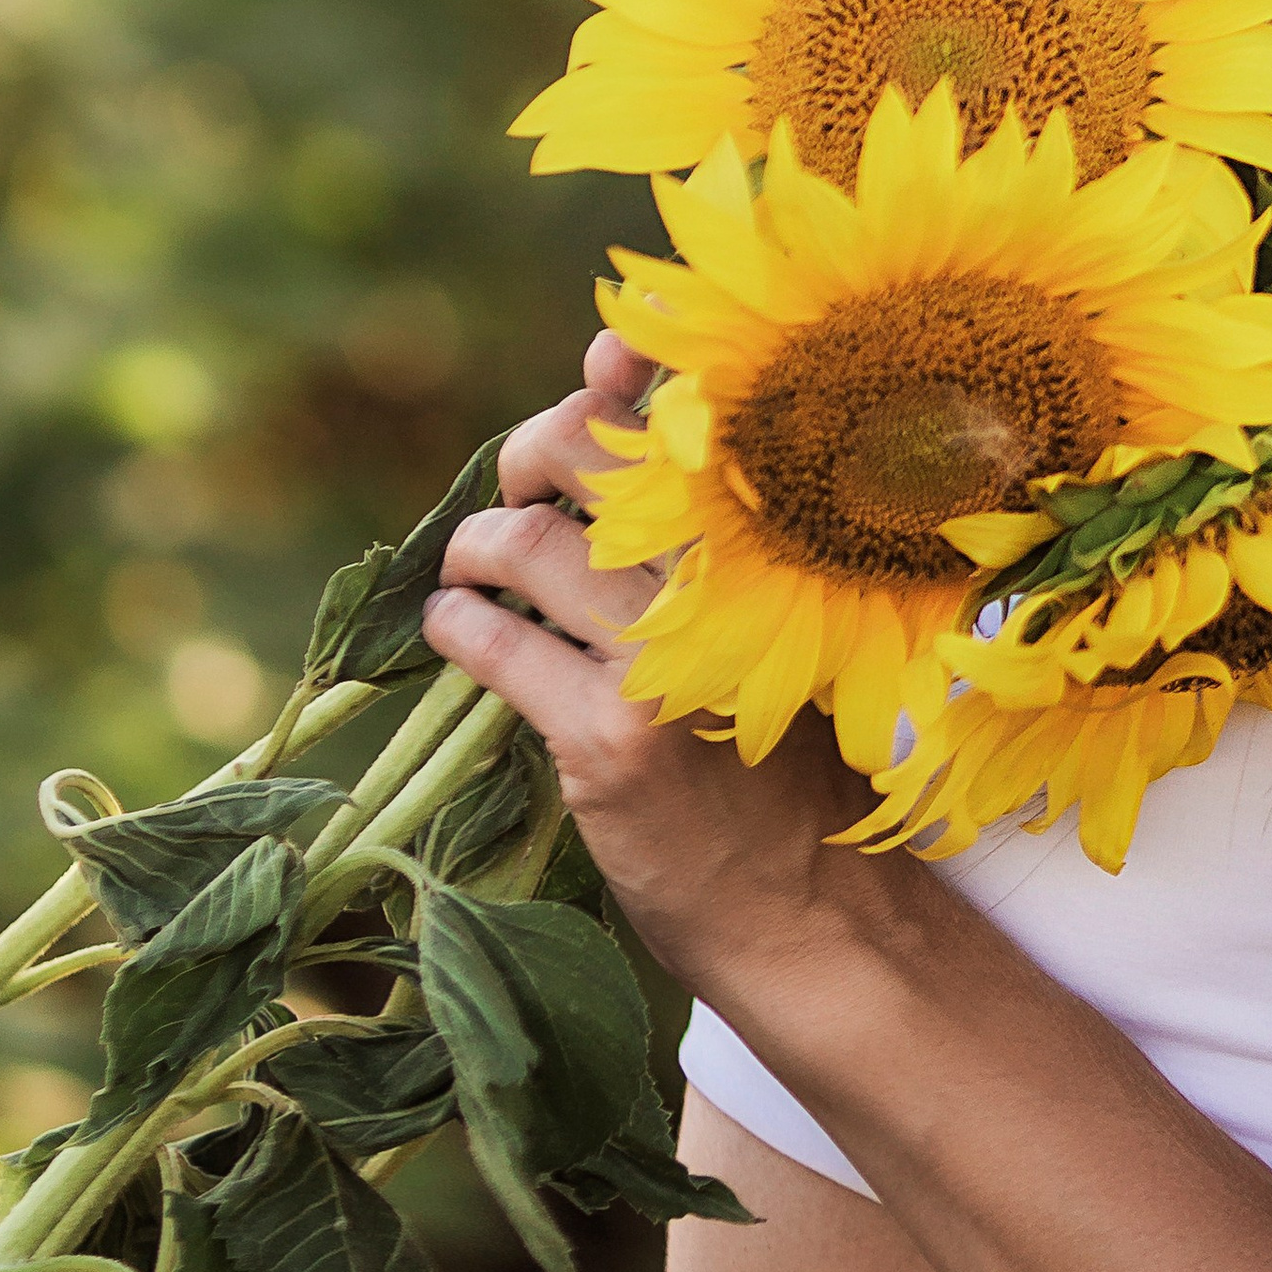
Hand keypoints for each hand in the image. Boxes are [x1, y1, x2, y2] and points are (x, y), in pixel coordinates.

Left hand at [420, 332, 879, 999]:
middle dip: (531, 454)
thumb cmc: (789, 769)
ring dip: (478, 543)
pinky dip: (459, 623)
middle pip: (589, 450)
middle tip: (519, 489)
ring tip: (474, 567)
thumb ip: (719, 552)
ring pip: (531, 540)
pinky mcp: (613, 738)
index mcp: (777, 546)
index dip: (629, 366)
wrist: (815, 911)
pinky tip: (456, 626)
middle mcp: (728, 581)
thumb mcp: (785, 635)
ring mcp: (667, 658)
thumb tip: (620, 460)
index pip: (696, 413)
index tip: (600, 360)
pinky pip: (500, 646)